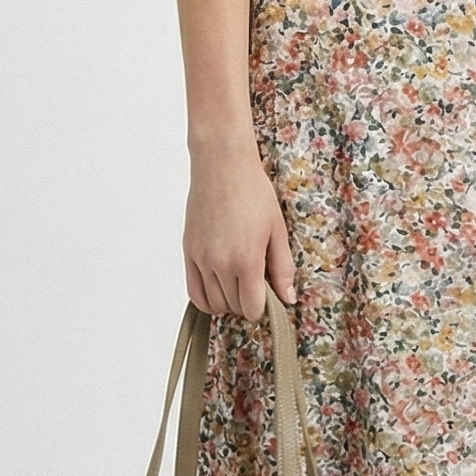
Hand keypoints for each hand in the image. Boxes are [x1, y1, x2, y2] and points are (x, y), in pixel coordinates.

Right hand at [183, 140, 297, 318]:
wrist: (222, 167)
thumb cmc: (253, 192)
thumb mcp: (277, 230)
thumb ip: (282, 268)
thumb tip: (287, 298)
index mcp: (246, 260)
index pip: (251, 308)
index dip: (262, 308)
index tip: (268, 297)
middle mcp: (220, 264)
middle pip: (232, 307)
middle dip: (246, 304)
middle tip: (256, 287)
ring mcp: (201, 259)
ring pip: (212, 303)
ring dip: (227, 303)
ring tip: (238, 286)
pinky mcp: (188, 252)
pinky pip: (193, 291)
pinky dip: (206, 299)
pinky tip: (218, 289)